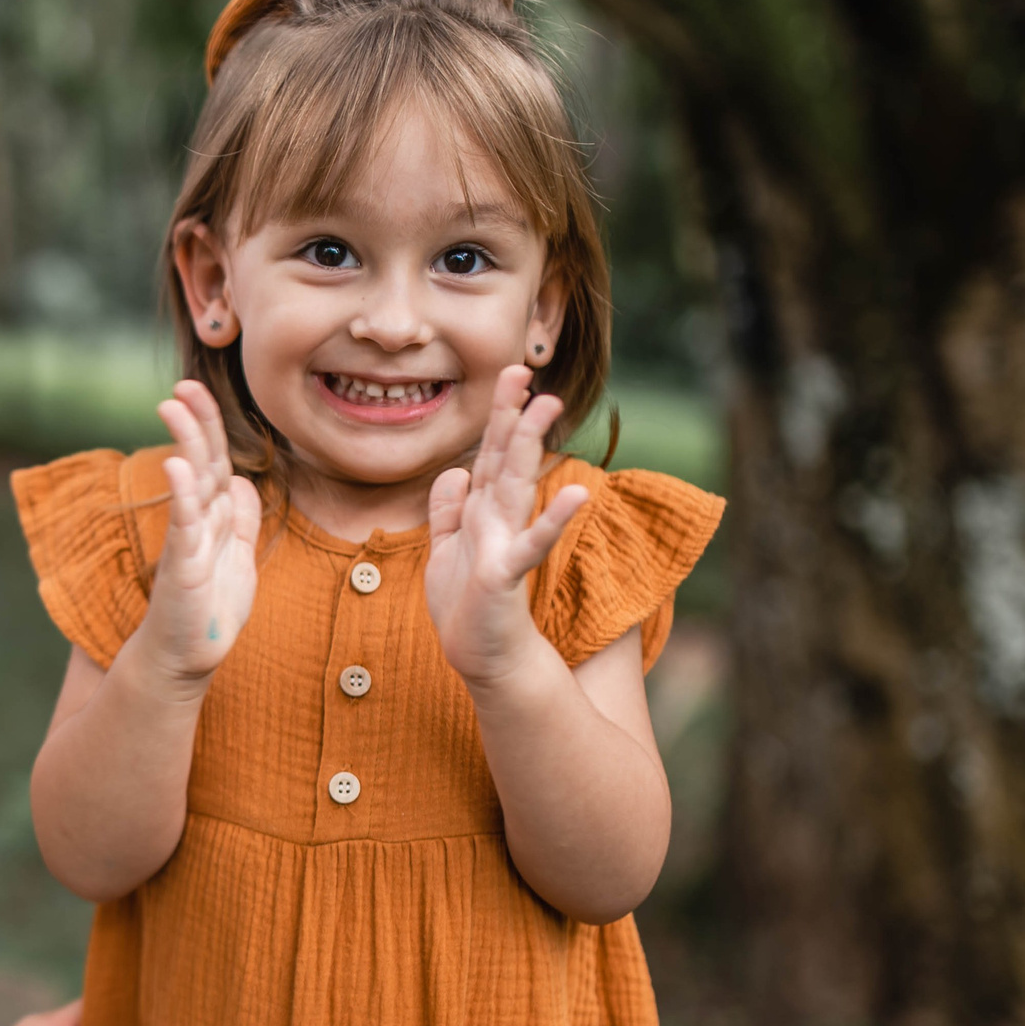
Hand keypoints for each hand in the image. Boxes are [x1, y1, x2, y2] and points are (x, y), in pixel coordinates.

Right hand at [134, 381, 261, 684]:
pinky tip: (178, 466)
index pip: (217, 461)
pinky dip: (182, 493)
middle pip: (202, 461)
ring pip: (191, 483)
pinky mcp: (183, 565)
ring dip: (185, 443)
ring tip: (173, 406)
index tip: (197, 392)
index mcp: (215, 517)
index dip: (211, 427)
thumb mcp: (238, 558)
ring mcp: (188, 540)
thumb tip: (244, 481)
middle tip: (181, 385)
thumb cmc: (210, 611)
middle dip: (195, 421)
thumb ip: (241, 518)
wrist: (187, 657)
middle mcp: (199, 521)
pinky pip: (184, 522)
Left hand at [426, 365, 586, 687]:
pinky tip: (578, 496)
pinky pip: (530, 545)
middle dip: (512, 415)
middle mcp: (497, 520)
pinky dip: (553, 521)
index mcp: (481, 511)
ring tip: (547, 407)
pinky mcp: (506, 576)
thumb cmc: (465, 605)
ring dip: (530, 448)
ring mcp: (506, 544)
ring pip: (516, 487)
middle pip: (504, 458)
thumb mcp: (446, 549)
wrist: (480, 657)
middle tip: (521, 368)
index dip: (498, 414)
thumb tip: (456, 470)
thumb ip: (448, 509)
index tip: (510, 373)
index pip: (490, 453)